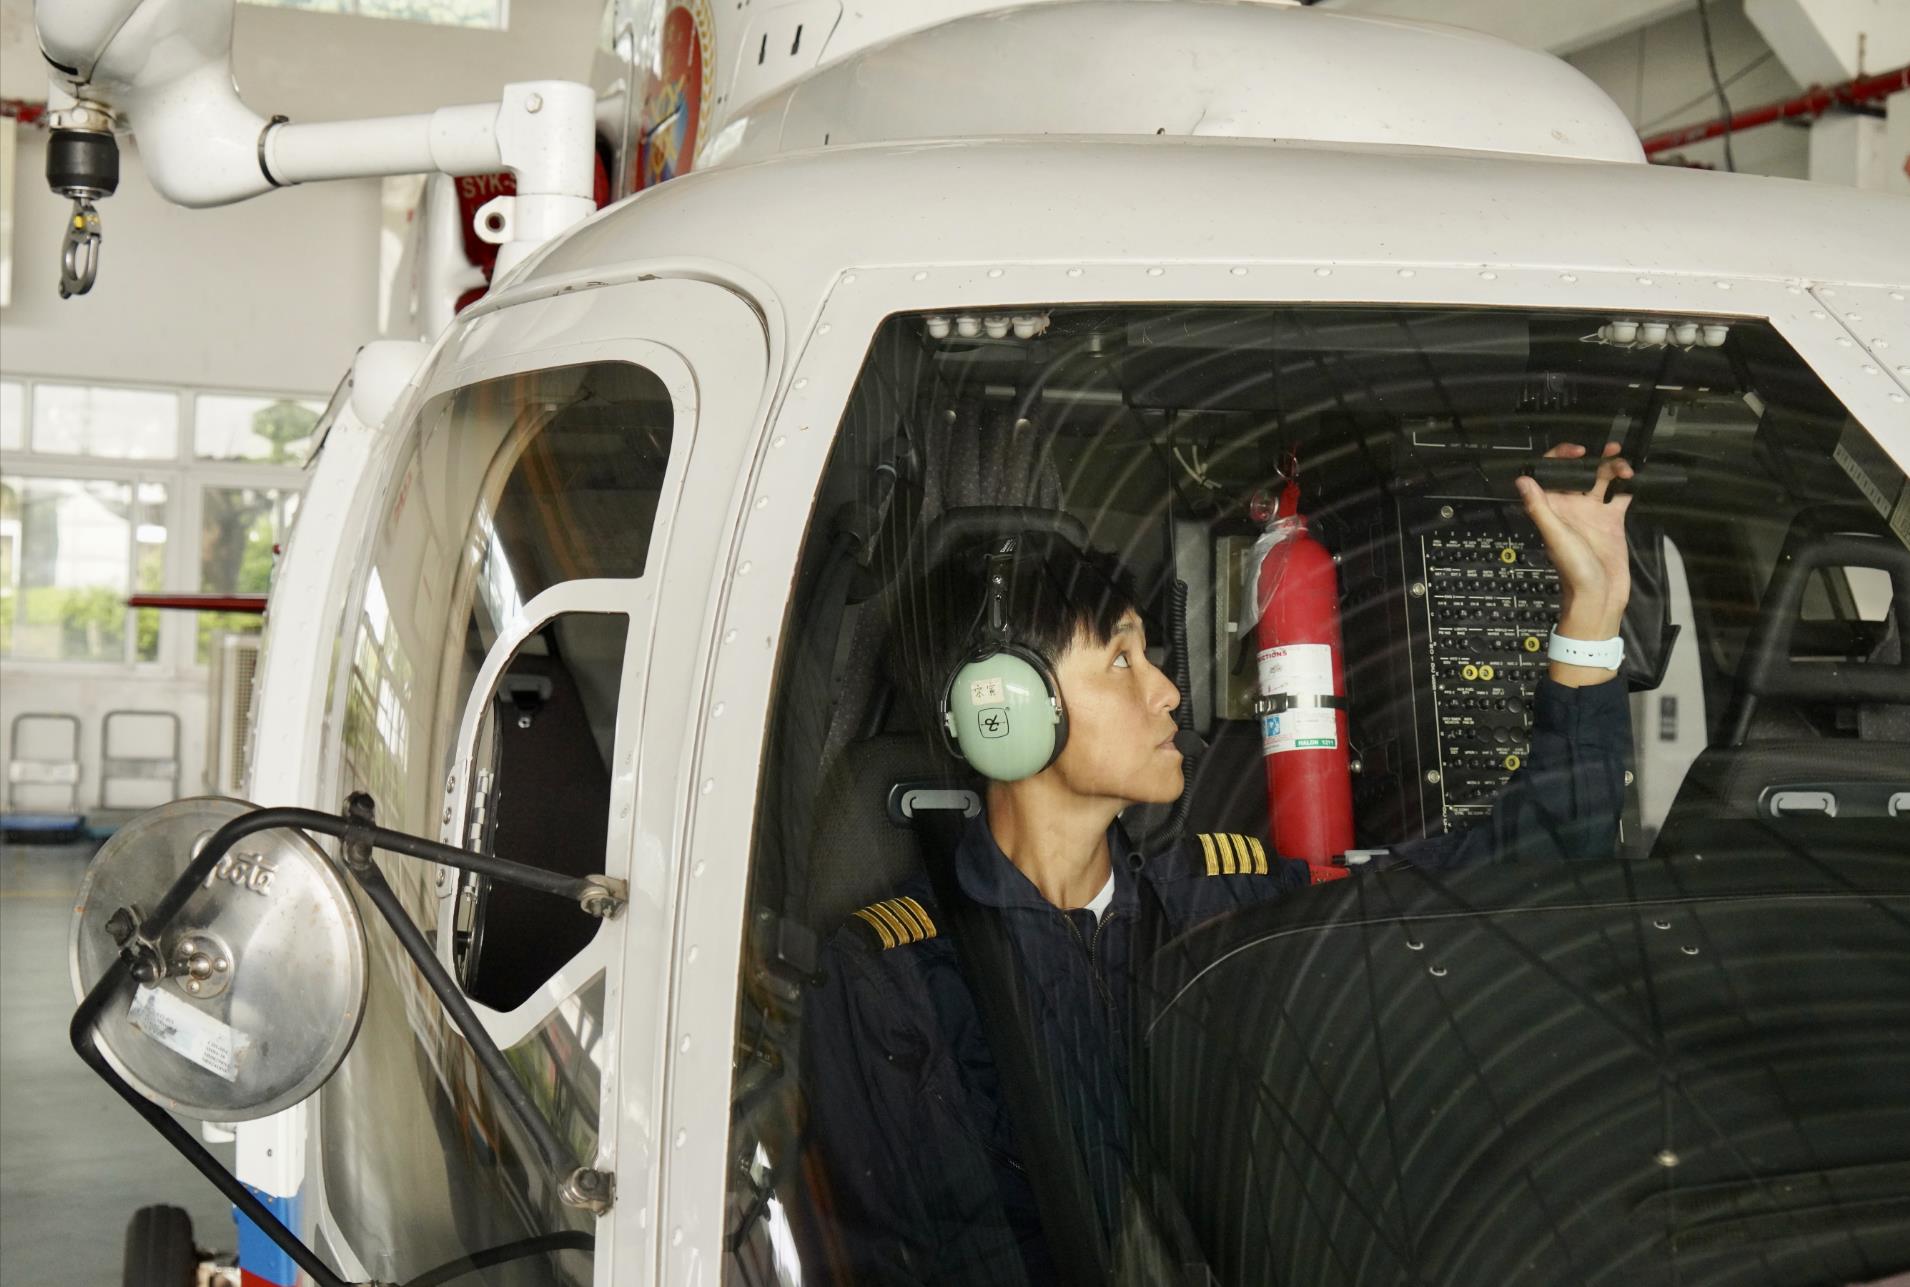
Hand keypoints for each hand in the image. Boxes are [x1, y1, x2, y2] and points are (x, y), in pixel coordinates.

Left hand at [1514, 443, 1633, 676]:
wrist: (1599, 596)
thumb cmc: (1574, 570)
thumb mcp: (1556, 536)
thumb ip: (1540, 508)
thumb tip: (1521, 478)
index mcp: (1554, 507)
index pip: (1552, 473)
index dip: (1561, 457)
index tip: (1579, 451)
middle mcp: (1572, 506)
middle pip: (1580, 471)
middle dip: (1595, 457)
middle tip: (1613, 451)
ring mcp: (1593, 512)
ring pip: (1603, 479)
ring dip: (1614, 467)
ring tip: (1628, 468)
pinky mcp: (1613, 520)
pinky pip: (1621, 496)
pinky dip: (1629, 485)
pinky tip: (1638, 479)